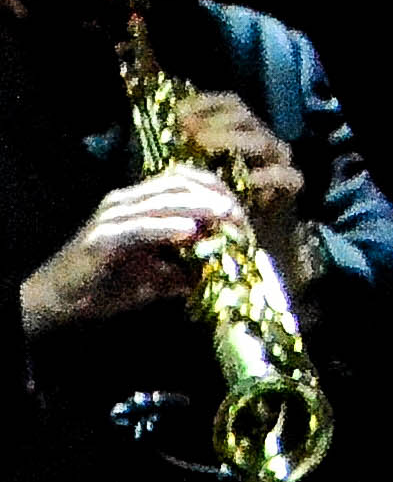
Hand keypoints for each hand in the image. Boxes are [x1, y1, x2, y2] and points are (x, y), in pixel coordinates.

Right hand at [15, 166, 245, 334]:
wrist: (60, 299)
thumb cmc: (107, 285)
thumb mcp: (156, 275)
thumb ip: (186, 268)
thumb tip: (221, 271)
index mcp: (137, 203)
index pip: (181, 182)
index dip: (215, 191)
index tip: (242, 211)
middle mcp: (124, 202)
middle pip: (176, 186)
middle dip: (213, 198)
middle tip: (241, 215)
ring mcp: (111, 218)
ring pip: (161, 202)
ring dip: (198, 208)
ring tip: (227, 216)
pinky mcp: (102, 239)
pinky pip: (139, 228)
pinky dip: (166, 228)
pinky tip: (190, 231)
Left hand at [163, 92, 311, 282]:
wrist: (251, 244)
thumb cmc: (215, 207)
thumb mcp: (195, 177)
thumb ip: (183, 157)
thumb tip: (154, 133)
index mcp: (239, 132)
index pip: (226, 104)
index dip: (203, 104)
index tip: (178, 115)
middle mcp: (261, 140)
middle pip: (242, 115)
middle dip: (213, 122)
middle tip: (191, 134)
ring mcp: (280, 161)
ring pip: (261, 140)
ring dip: (232, 141)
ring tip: (206, 149)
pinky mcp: (293, 184)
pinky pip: (283, 175)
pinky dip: (264, 177)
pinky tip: (243, 182)